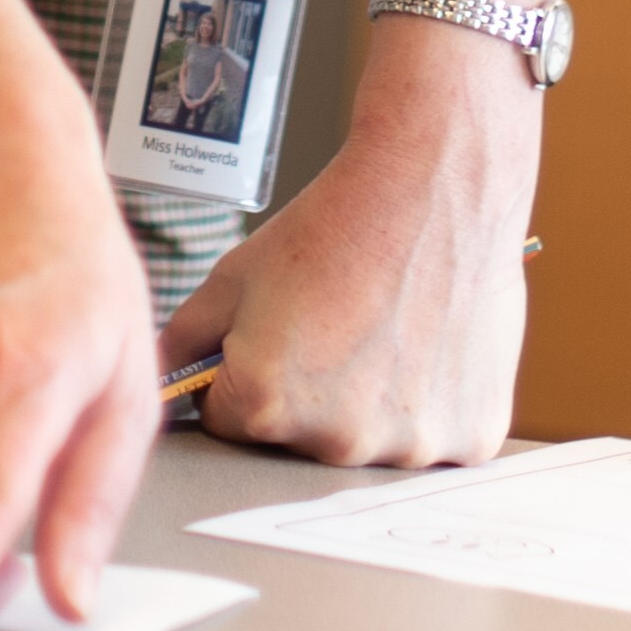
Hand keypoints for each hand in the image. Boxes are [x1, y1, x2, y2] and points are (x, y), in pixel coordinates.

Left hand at [163, 18, 531, 467]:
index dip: (242, 373)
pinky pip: (436, 438)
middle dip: (306, 396)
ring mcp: (411, 447)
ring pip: (371, 442)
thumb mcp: (232, 277)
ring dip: (372, 405)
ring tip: (387, 329)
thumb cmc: (336, 225)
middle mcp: (338, 444)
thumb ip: (183, 343)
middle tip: (335, 324)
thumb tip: (159, 382)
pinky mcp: (471, 436)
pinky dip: (432, 403)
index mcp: (265, 406)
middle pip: (301, 441)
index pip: (228, 423)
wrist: (434, 183)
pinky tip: (429, 344)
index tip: (276, 336)